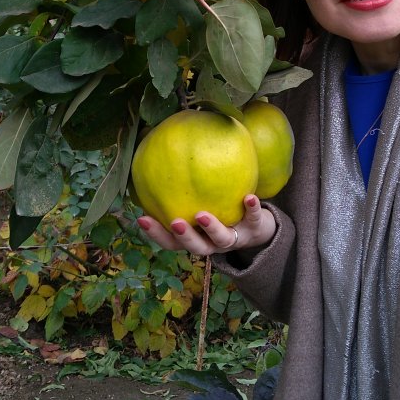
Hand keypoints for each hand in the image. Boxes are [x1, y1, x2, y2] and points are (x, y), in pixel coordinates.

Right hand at [137, 194, 274, 256]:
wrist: (258, 227)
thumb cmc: (220, 210)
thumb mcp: (201, 202)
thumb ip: (183, 187)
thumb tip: (160, 152)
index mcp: (197, 237)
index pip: (171, 241)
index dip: (156, 233)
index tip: (141, 218)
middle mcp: (213, 242)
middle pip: (195, 247)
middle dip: (184, 237)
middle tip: (175, 222)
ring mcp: (234, 237)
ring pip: (222, 239)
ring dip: (212, 228)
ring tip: (202, 215)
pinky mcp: (255, 228)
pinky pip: (254, 219)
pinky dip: (252, 209)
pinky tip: (249, 197)